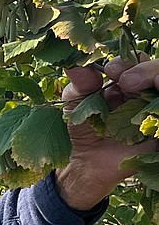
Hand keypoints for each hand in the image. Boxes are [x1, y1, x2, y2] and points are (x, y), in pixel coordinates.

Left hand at [56, 57, 158, 211]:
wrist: (88, 163)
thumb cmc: (81, 129)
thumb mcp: (75, 103)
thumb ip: (79, 83)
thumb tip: (74, 64)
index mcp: (126, 81)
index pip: (136, 61)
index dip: (127, 61)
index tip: (111, 71)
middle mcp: (144, 93)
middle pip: (157, 70)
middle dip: (146, 69)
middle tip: (126, 82)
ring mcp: (153, 111)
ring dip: (158, 79)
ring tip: (150, 86)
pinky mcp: (158, 131)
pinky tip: (154, 112)